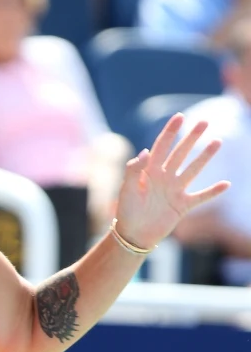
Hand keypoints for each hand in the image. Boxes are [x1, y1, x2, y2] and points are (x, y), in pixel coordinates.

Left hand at [113, 114, 227, 248]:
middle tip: (204, 122)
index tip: (179, 117)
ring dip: (205, 157)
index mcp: (149, 171)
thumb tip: (145, 151)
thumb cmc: (126, 211)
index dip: (170, 132)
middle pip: (180, 153)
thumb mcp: (127, 189)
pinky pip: (201, 197)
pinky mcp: (182, 205)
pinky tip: (226, 184)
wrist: (133, 234)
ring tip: (217, 142)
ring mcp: (175, 191)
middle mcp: (164, 178)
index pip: (161, 147)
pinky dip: (213, 192)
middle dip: (191, 138)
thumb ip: (134, 170)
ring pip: (193, 170)